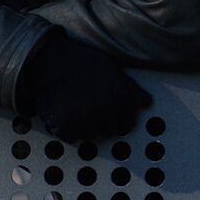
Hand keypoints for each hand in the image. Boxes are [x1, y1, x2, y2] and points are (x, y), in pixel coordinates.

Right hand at [17, 31, 152, 141]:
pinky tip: (66, 112)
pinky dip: (68, 130)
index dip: (119, 119)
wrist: (52, 62)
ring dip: (85, 127)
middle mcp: (106, 111)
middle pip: (110, 131)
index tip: (110, 114)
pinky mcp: (66, 127)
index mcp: (121, 98)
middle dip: (102, 123)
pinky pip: (72, 138)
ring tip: (77, 108)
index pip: (128, 123)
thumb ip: (132, 90)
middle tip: (90, 108)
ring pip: (91, 136)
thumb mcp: (114, 71)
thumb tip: (148, 103)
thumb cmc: (84, 64)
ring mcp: (86, 120)